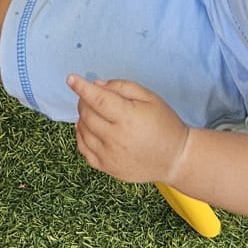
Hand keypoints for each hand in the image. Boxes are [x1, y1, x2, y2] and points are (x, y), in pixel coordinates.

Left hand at [69, 75, 189, 183]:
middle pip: (87, 114)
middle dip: (85, 100)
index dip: (82, 87)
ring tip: (96, 113)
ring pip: (82, 130)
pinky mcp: (107, 168)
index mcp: (128, 118)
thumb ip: (122, 87)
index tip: (71, 78)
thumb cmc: (164, 124)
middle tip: (94, 97)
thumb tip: (96, 85)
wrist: (176, 159)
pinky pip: (83, 148)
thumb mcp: (150, 98)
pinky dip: (81, 135)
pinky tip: (90, 128)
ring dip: (83, 117)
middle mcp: (116, 138)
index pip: (97, 99)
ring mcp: (109, 156)